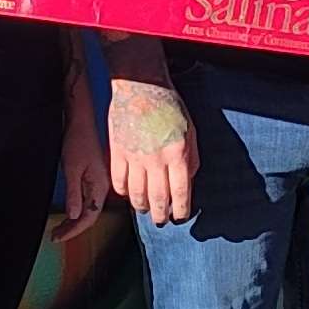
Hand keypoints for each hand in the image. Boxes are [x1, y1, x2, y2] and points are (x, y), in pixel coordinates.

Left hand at [53, 86, 110, 237]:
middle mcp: (103, 187)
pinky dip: (76, 211)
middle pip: (90, 216)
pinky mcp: (93, 179)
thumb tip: (74, 216)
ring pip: (88, 210)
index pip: (90, 217)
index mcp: (101, 185)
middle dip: (73, 229)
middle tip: (55, 236)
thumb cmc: (77, 141)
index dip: (75, 230)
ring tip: (58, 229)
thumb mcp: (72, 167)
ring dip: (74, 222)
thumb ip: (74, 193)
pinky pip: (87, 201)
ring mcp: (98, 184)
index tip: (59, 237)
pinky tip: (67, 215)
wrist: (81, 122)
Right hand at [110, 77, 196, 226]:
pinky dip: (123, 193)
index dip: (181, 211)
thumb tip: (188, 184)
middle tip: (162, 221)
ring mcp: (134, 157)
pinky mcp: (117, 152)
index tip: (181, 218)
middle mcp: (156, 159)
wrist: (140, 86)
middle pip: (158, 199)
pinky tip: (128, 194)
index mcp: (178, 153)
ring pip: (137, 195)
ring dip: (142, 207)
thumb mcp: (190, 132)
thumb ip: (191, 160)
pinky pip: (118, 182)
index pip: (181, 193)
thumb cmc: (169, 107)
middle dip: (161, 216)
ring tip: (146, 210)